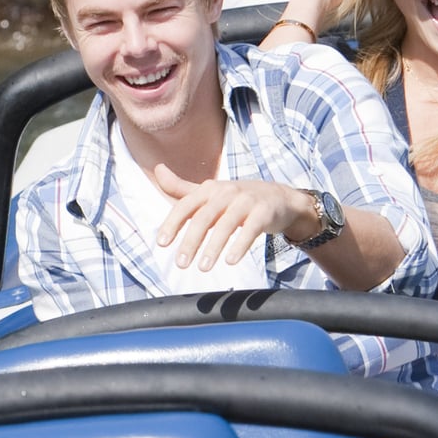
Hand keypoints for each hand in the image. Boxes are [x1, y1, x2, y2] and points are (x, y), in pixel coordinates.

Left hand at [154, 164, 314, 271]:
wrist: (279, 197)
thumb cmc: (238, 198)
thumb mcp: (210, 193)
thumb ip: (182, 188)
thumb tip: (157, 170)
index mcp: (210, 188)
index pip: (186, 205)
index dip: (173, 223)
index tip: (162, 243)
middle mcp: (227, 191)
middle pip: (204, 217)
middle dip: (191, 241)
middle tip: (181, 263)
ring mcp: (246, 200)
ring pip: (227, 224)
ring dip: (214, 247)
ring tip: (204, 267)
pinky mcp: (264, 212)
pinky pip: (251, 229)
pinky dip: (240, 245)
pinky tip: (231, 260)